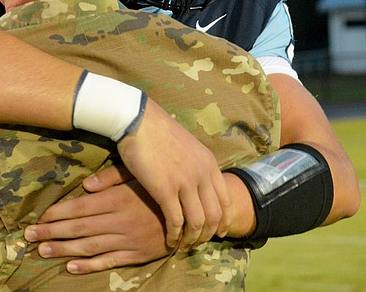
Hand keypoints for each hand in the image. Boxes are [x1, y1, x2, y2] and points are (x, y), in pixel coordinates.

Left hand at [24, 166, 169, 273]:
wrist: (192, 211)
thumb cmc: (160, 188)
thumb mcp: (138, 175)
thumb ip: (111, 178)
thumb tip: (84, 185)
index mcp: (117, 199)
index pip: (79, 208)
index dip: (56, 214)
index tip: (38, 217)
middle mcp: (119, 221)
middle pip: (78, 228)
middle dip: (50, 231)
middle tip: (28, 235)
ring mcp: (127, 240)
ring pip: (88, 247)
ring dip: (62, 249)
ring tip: (42, 250)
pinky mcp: (135, 255)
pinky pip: (107, 262)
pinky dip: (87, 266)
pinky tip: (70, 267)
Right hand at [115, 100, 230, 248]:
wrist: (139, 120)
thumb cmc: (158, 132)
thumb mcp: (188, 146)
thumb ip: (196, 164)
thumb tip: (198, 179)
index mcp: (209, 163)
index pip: (226, 200)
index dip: (225, 220)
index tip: (220, 232)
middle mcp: (202, 174)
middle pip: (214, 215)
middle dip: (208, 234)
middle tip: (198, 243)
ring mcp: (185, 182)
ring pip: (197, 222)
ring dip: (191, 238)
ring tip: (183, 245)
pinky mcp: (165, 189)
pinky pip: (176, 221)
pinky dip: (174, 235)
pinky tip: (169, 240)